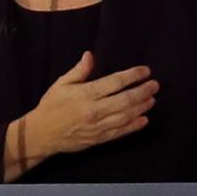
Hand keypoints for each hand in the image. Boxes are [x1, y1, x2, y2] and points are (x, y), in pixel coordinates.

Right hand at [28, 51, 157, 156]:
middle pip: (125, 100)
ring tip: (152, 99)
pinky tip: (144, 119)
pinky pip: (120, 132)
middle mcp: (94, 111)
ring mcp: (98, 127)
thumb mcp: (61, 84)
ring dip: (142, 107)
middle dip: (143, 91)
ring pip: (126, 116)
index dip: (133, 76)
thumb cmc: (51, 106)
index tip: (145, 71)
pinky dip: (134, 126)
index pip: (115, 82)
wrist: (41, 134)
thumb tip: (90, 55)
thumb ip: (78, 71)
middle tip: (155, 85)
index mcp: (85, 94)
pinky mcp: (99, 139)